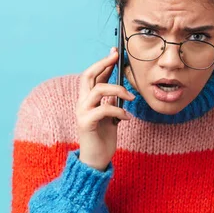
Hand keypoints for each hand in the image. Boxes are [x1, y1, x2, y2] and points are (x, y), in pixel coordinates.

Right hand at [75, 47, 135, 170]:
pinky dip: (118, 110)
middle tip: (117, 58)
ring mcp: (82, 112)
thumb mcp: (111, 116)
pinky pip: (103, 109)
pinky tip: (126, 118)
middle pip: (88, 76)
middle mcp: (81, 103)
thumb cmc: (103, 137)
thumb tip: (119, 89)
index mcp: (87, 100)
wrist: (96, 159)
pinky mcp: (86, 123)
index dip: (103, 63)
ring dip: (118, 90)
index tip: (114, 53)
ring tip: (131, 98)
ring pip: (98, 90)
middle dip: (103, 64)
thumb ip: (111, 102)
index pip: (93, 76)